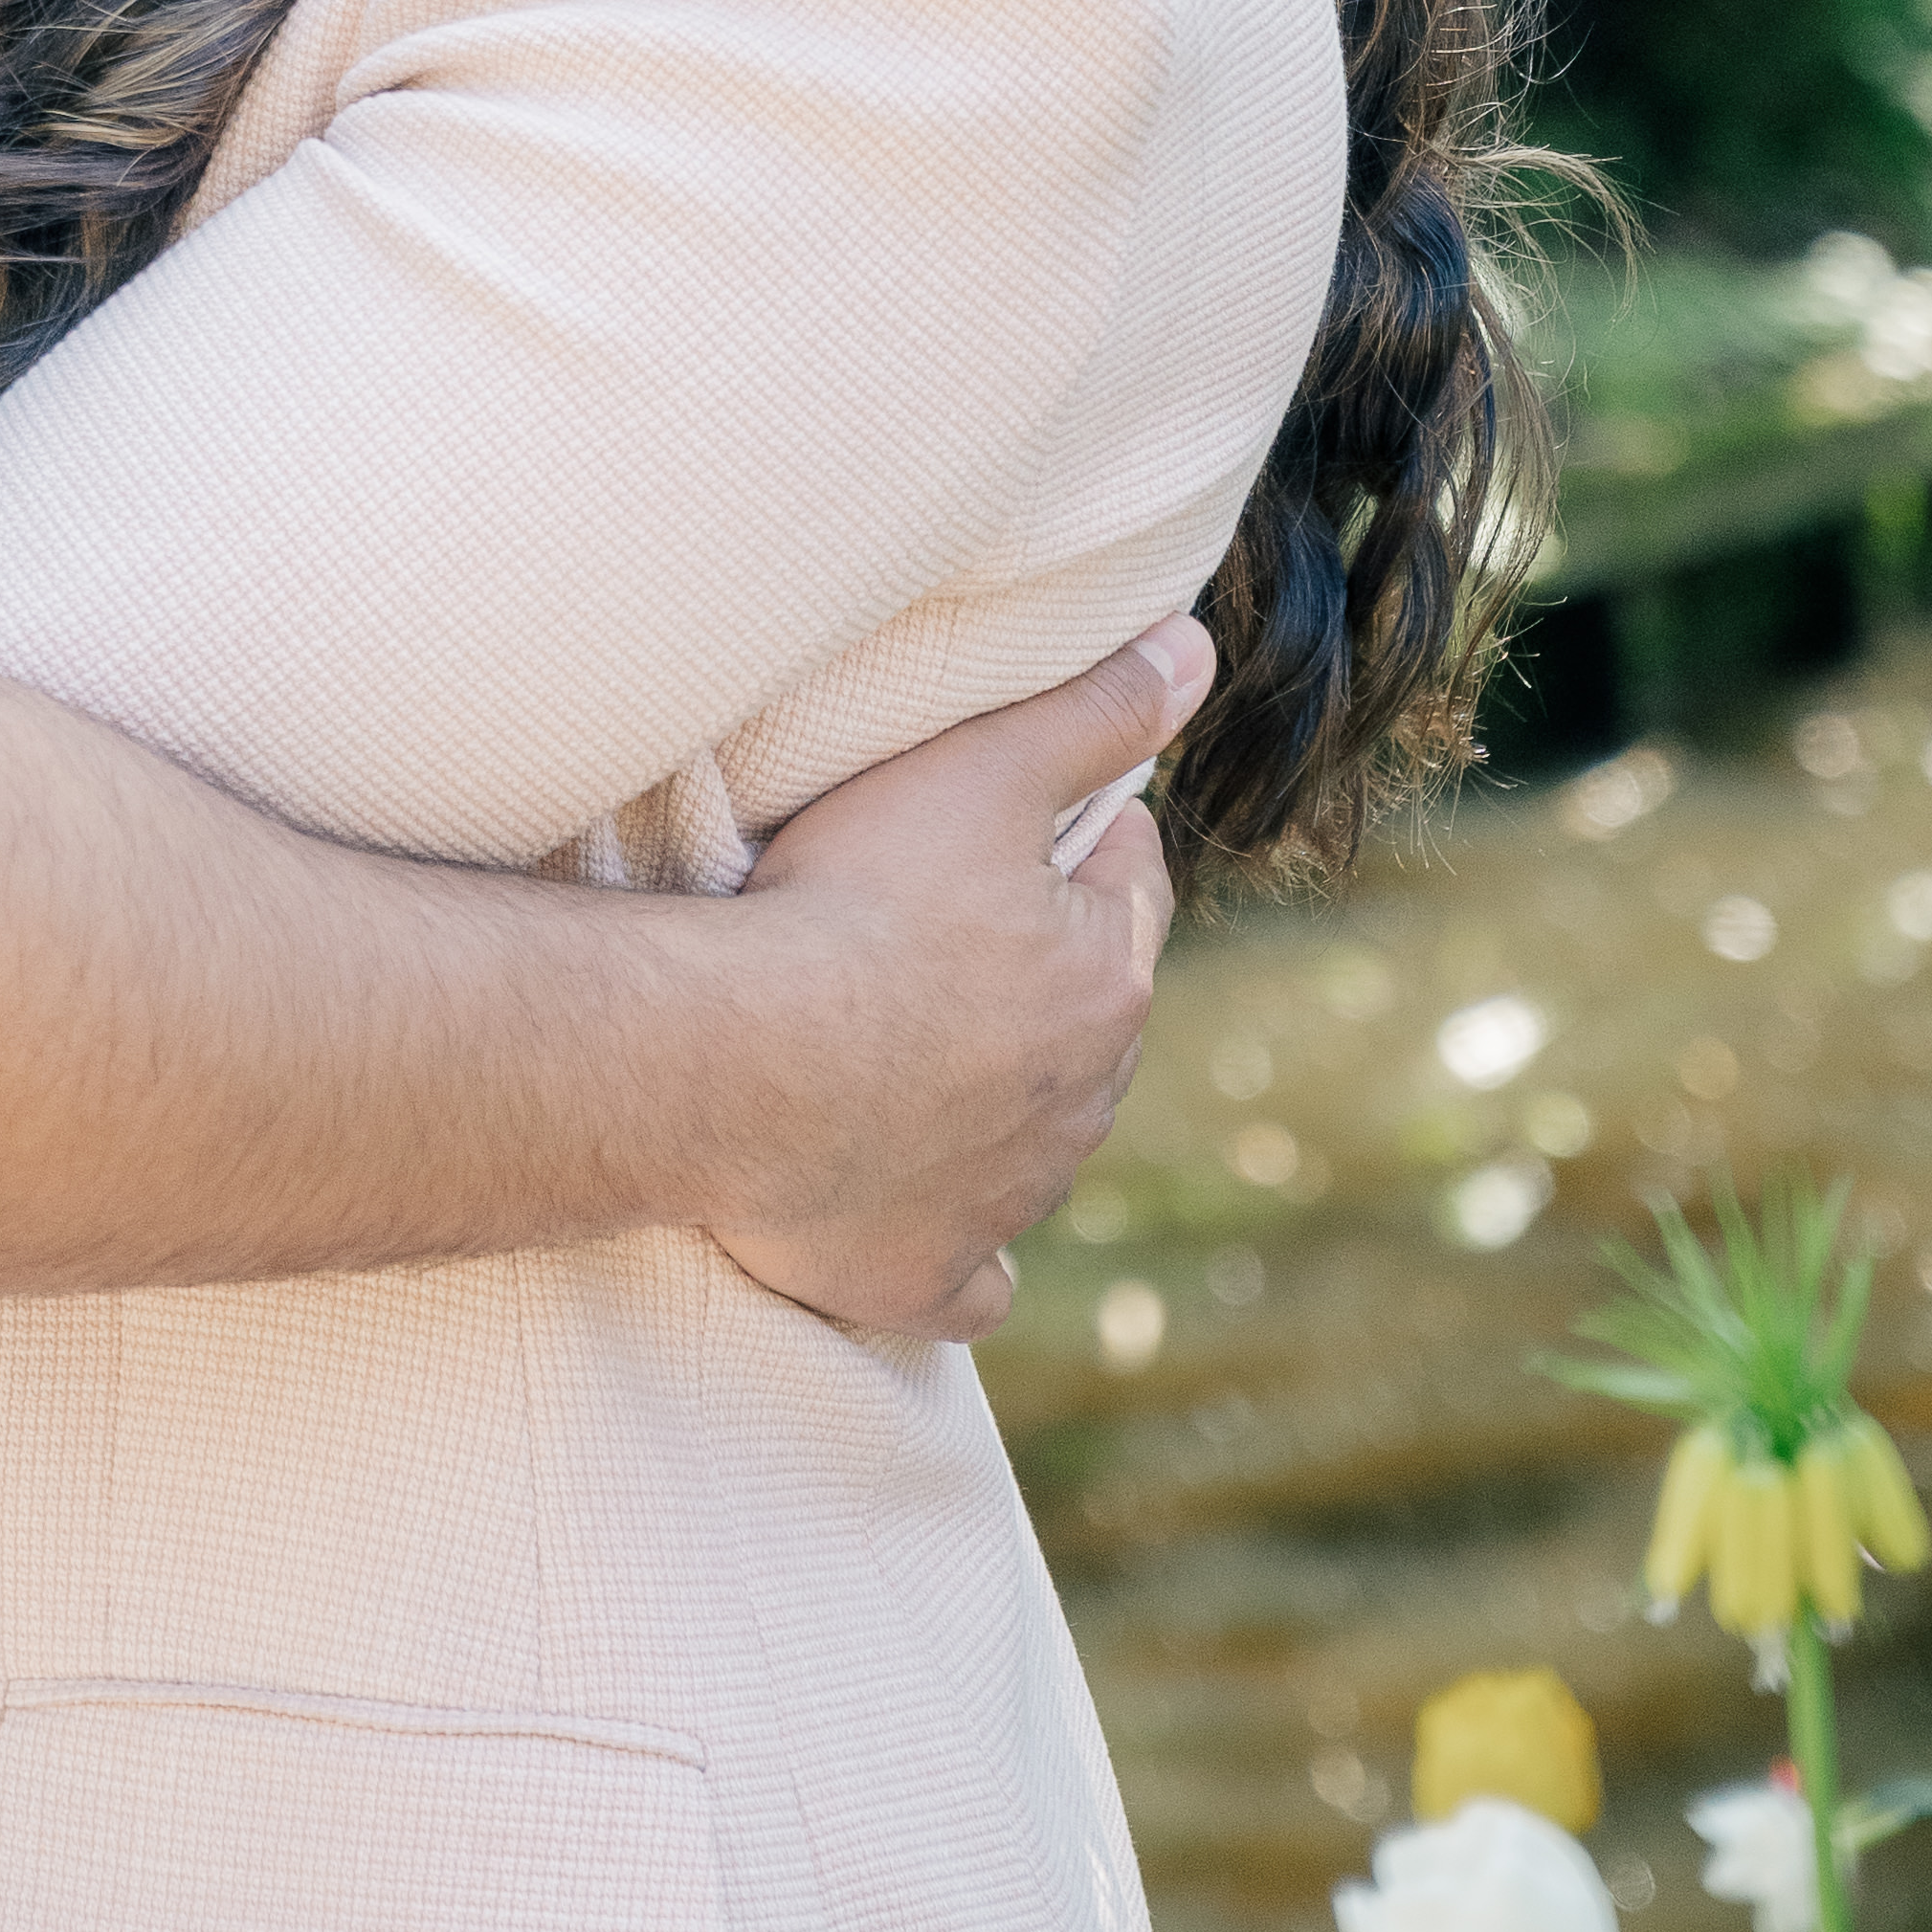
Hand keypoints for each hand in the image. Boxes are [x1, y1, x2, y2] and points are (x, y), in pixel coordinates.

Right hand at [703, 619, 1211, 1347]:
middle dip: (1038, 971)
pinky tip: (935, 1225)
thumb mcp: (978, 769)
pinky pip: (970, 1280)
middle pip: (1082, 1013)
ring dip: (997, 1100)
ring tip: (907, 1048)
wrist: (736, 1065)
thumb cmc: (853, 905)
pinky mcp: (923, 1277)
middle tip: (944, 923)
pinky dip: (962, 1254)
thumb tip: (1196, 652)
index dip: (1084, 840)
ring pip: (1034, 1140)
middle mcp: (1080, 1102)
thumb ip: (1093, 710)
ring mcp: (1005, 1200)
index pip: (1131, 887)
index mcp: (1106, 982)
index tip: (1028, 821)